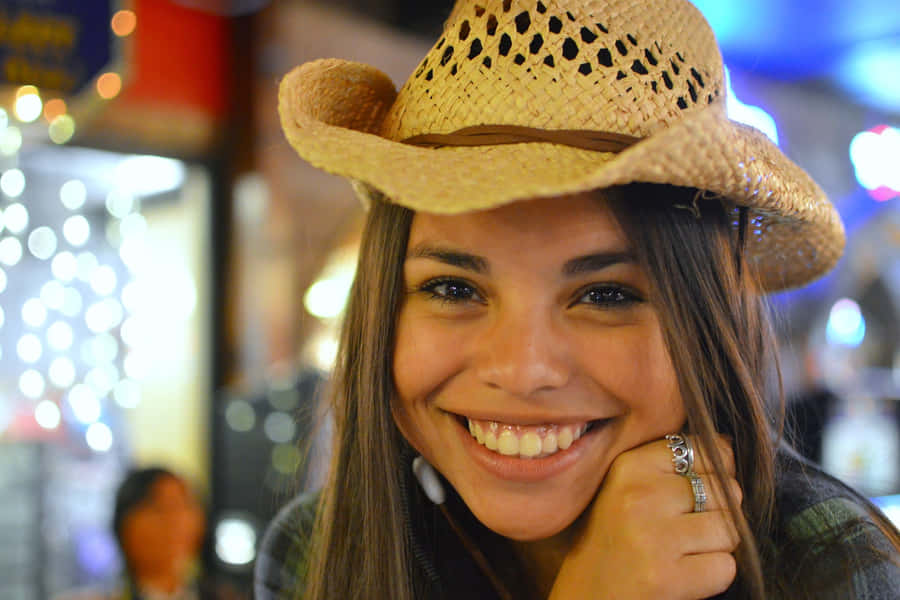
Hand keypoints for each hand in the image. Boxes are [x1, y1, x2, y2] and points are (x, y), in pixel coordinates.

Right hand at [548, 436, 740, 599]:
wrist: (587, 594)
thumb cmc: (613, 538)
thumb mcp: (624, 486)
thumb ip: (667, 464)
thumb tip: (727, 446)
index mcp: (629, 466)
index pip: (703, 449)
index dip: (713, 471)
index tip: (693, 492)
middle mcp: (640, 495)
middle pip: (723, 490)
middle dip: (716, 512)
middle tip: (683, 530)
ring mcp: (654, 537)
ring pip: (729, 529)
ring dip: (716, 545)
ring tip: (683, 551)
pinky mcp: (667, 577)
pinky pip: (725, 566)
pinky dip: (713, 575)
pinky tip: (683, 573)